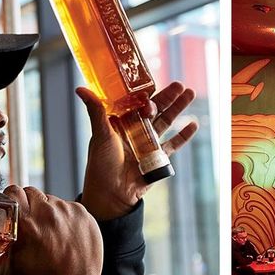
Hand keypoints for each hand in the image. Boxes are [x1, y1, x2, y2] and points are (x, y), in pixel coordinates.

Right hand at [0, 186, 102, 274]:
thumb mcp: (4, 272)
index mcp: (26, 222)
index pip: (14, 192)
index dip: (12, 200)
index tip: (12, 211)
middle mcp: (47, 212)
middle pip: (32, 193)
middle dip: (29, 205)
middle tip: (28, 221)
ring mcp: (67, 211)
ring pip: (51, 199)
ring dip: (47, 210)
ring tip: (46, 230)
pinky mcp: (83, 213)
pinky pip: (69, 206)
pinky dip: (65, 216)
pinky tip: (63, 232)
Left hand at [76, 81, 197, 219]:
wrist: (112, 193)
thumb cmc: (101, 163)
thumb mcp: (100, 134)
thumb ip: (96, 110)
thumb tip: (81, 88)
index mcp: (122, 122)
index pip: (136, 102)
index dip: (145, 92)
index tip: (153, 82)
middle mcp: (136, 130)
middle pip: (156, 109)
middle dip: (168, 96)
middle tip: (179, 84)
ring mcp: (149, 143)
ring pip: (167, 122)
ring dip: (179, 109)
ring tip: (190, 94)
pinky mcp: (158, 157)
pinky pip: (174, 144)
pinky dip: (184, 135)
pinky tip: (193, 124)